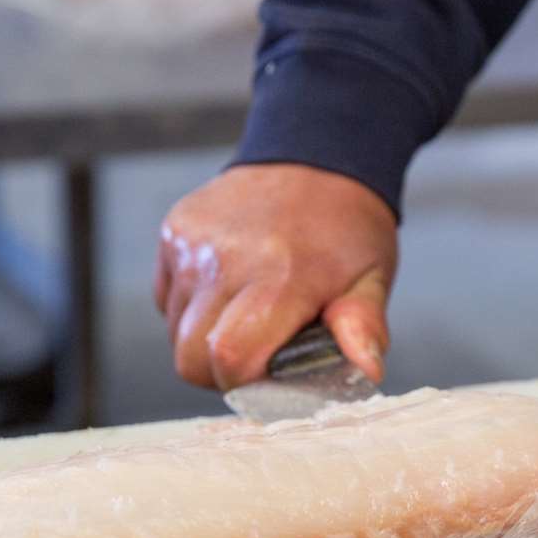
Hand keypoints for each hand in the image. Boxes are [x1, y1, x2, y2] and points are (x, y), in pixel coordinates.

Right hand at [155, 164, 397, 389]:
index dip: (245, 384)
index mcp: (281, 276)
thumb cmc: (347, 226)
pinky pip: (166, 297)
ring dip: (204, 339)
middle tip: (255, 358)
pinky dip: (190, 309)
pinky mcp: (174, 232)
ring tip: (246, 314)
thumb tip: (366, 371)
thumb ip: (363, 327)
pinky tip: (228, 288)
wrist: (316, 154)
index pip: (230, 357)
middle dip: (218, 373)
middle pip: (189, 357)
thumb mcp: (372, 277)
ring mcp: (193, 243)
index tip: (270, 379)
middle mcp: (226, 259)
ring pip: (174, 331)